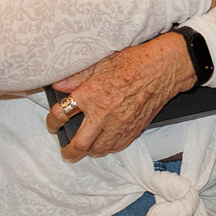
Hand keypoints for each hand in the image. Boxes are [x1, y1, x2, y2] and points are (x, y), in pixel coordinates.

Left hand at [49, 34, 194, 160]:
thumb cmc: (135, 63)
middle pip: (79, 143)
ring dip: (88, 151)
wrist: (162, 69)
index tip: (53, 123)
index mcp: (92, 94)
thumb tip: (59, 85)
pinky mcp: (133, 130)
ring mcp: (119, 125)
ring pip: (98, 150)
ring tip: (84, 149)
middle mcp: (104, 113)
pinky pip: (116, 147)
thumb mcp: (100, 64)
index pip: (61, 114)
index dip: (53, 122)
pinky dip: (107, 149)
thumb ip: (77, 78)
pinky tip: (103, 144)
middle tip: (66, 152)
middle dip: (69, 151)